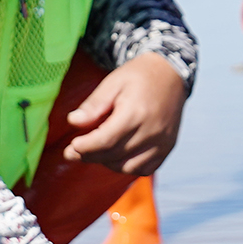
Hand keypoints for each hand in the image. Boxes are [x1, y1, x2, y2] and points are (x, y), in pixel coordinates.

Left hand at [62, 52, 185, 174]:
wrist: (171, 74)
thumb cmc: (139, 76)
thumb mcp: (112, 82)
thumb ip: (93, 104)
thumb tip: (73, 122)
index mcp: (136, 113)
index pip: (105, 141)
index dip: (85, 147)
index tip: (71, 147)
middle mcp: (152, 132)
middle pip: (114, 155)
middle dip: (89, 156)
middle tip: (72, 152)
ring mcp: (162, 143)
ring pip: (127, 167)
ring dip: (106, 162)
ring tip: (94, 151)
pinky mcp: (167, 148)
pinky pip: (144, 169)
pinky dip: (126, 167)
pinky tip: (115, 156)